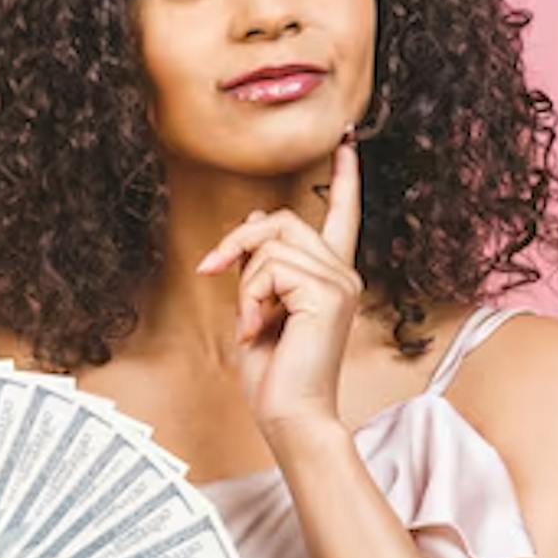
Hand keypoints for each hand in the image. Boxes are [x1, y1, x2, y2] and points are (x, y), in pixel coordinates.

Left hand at [192, 125, 364, 436]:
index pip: (342, 216)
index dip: (343, 179)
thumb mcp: (259, 308)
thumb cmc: (274, 374)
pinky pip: (268, 269)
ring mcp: (338, 281)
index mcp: (330, 276)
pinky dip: (249, 299)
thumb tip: (251, 222)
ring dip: (244, 283)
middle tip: (211, 272)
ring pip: (270, 244)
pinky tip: (257, 330)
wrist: (290, 415)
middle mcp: (342, 273)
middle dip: (237, 243)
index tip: (346, 143)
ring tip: (251, 324)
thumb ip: (261, 266)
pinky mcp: (326, 292)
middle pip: (282, 221)